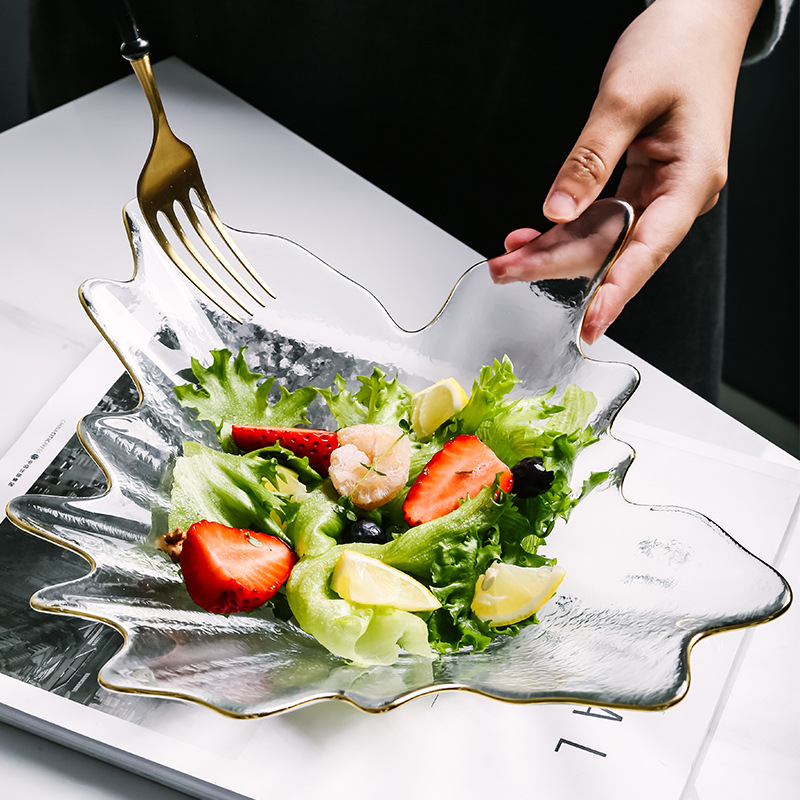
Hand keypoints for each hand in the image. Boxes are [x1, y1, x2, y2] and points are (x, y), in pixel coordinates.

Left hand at [490, 0, 762, 343]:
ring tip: (506, 257)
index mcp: (691, 181)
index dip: (616, 292)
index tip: (590, 325)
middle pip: (611, 250)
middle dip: (555, 264)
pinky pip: (598, 218)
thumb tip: (556, 212)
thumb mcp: (626, 98)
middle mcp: (676, 197)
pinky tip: (530, 235)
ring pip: (600, 239)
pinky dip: (562, 227)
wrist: (699, 19)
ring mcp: (657, 194)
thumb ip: (590, 160)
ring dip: (551, 250)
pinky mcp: (638, 185)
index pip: (648, 251)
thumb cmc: (677, 48)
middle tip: (505, 270)